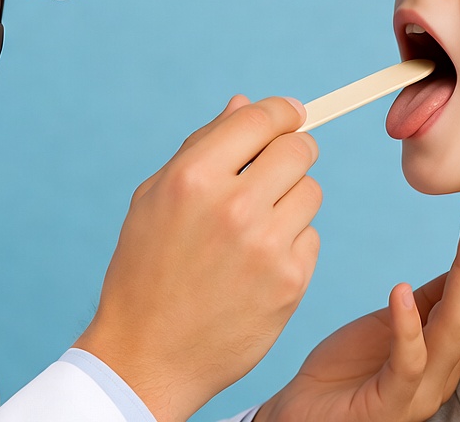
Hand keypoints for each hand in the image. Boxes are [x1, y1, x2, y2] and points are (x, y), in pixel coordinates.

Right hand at [75, 94, 321, 421]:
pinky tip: (260, 261)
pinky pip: (312, 236)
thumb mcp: (156, 196)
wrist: (147, 356)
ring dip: (292, 198)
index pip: (261, 118)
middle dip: (293, 150)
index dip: (283, 111)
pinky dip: (292, 241)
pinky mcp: (290, 281)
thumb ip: (204, 144)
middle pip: (299, 149)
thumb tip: (245, 104)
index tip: (291, 115)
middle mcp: (234, 206)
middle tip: (278, 166)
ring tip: (259, 222)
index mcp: (195, 177)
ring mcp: (266, 246)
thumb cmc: (147, 267)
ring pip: (312, 191)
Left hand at [256, 201, 459, 421]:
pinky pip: (406, 366)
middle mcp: (444, 371)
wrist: (304, 415)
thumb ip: (431, 299)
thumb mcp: (394, 321)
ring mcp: (419, 391)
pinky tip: (401, 292)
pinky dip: (407, 328)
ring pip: (453, 332)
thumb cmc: (349, 369)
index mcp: (447, 348)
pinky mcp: (387, 405)